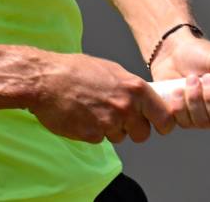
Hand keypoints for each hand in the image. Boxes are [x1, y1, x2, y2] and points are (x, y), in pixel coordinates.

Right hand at [25, 51, 173, 143]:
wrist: (46, 80)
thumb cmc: (76, 71)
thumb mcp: (111, 70)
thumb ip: (130, 87)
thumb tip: (142, 98)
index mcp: (135, 89)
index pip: (164, 117)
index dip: (163, 123)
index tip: (160, 126)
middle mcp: (126, 107)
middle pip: (143, 134)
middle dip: (133, 129)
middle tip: (119, 118)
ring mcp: (109, 123)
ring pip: (120, 137)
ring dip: (110, 129)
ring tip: (93, 110)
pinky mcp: (92, 135)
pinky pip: (100, 139)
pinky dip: (92, 131)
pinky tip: (82, 115)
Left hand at [149, 35, 209, 131]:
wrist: (175, 53)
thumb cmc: (203, 55)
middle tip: (207, 78)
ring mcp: (206, 118)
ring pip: (202, 123)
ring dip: (193, 97)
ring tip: (191, 79)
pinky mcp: (187, 119)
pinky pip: (184, 122)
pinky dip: (179, 104)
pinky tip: (179, 89)